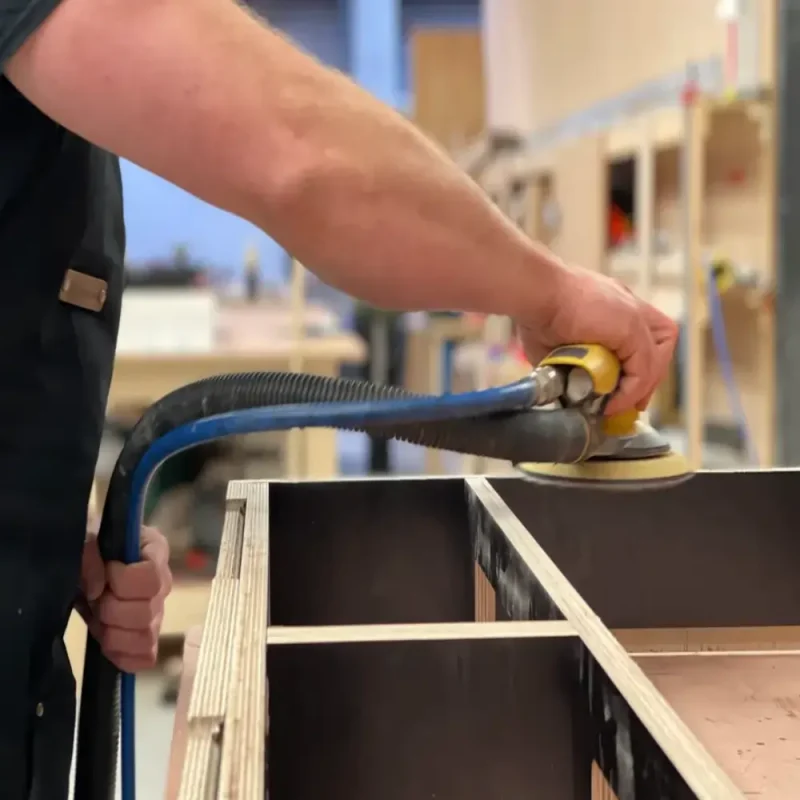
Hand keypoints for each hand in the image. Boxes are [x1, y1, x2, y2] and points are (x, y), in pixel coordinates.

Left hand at [78, 525, 172, 672]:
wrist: (82, 571)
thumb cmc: (88, 547)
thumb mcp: (83, 535)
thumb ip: (87, 550)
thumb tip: (98, 588)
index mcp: (155, 550)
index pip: (152, 576)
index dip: (124, 579)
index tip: (106, 570)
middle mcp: (163, 583)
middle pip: (147, 611)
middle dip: (111, 610)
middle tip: (95, 599)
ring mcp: (158, 613)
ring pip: (146, 637)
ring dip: (113, 633)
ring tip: (98, 619)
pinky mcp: (146, 638)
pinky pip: (144, 657)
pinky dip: (122, 655)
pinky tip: (106, 642)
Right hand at [518, 263, 677, 414]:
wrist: (536, 295)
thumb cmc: (534, 316)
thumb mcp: (556, 346)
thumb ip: (570, 364)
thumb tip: (568, 389)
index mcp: (611, 306)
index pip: (643, 335)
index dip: (639, 366)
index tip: (622, 390)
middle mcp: (628, 306)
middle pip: (660, 345)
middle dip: (647, 379)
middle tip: (629, 403)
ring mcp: (633, 314)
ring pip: (658, 357)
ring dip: (641, 386)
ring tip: (619, 404)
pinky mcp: (632, 327)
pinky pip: (644, 368)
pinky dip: (631, 390)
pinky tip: (612, 401)